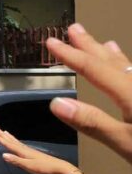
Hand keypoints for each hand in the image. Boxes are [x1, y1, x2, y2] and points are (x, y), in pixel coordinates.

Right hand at [0, 128, 73, 173]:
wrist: (58, 168)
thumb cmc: (43, 167)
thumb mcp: (28, 166)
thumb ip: (16, 161)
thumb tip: (3, 155)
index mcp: (23, 152)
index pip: (9, 144)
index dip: (1, 139)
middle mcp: (25, 149)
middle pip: (12, 141)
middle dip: (4, 135)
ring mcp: (29, 151)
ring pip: (16, 142)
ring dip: (9, 137)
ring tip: (5, 132)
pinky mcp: (33, 154)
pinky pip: (20, 145)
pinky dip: (16, 142)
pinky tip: (16, 144)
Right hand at [45, 24, 131, 163]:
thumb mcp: (127, 144)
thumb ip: (93, 123)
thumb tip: (56, 102)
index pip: (94, 70)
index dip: (71, 56)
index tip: (50, 43)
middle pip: (114, 63)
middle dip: (91, 46)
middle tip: (74, 29)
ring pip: (131, 68)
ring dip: (113, 56)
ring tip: (104, 43)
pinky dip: (131, 70)